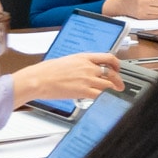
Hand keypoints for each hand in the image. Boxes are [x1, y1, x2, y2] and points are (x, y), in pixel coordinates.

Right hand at [8, 52, 123, 108]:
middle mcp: (88, 67)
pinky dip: (106, 98)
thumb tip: (85, 70)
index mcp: (84, 57)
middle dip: (118, 80)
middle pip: (112, 73)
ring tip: (114, 94)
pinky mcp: (83, 91)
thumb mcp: (66, 61)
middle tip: (120, 85)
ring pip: (109, 85)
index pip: (108, 57)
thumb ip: (79, 64)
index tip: (118, 69)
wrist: (37, 79)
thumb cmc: (46, 71)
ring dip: (114, 90)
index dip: (117, 64)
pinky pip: (101, 95)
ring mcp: (87, 79)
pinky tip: (106, 100)